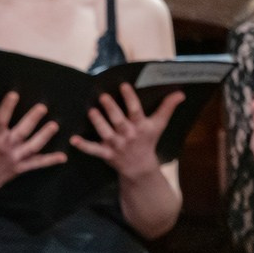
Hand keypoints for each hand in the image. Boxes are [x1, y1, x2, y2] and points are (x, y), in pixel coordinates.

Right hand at [0, 91, 65, 193]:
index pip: (0, 119)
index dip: (7, 107)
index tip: (14, 94)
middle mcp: (6, 147)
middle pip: (21, 132)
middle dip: (32, 120)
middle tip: (43, 108)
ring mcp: (16, 157)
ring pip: (32, 147)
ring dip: (44, 136)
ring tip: (54, 126)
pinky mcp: (22, 167)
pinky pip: (38, 164)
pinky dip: (50, 161)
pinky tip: (63, 157)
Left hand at [69, 83, 184, 180]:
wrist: (140, 167)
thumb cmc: (148, 141)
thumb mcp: (158, 125)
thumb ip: (167, 107)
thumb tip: (180, 93)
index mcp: (140, 126)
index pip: (135, 110)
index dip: (129, 97)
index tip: (123, 85)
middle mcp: (128, 135)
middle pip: (119, 121)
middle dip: (111, 109)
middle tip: (103, 97)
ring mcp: (116, 145)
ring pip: (105, 133)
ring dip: (98, 122)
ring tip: (91, 111)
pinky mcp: (106, 154)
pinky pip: (93, 150)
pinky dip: (83, 146)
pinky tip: (73, 140)